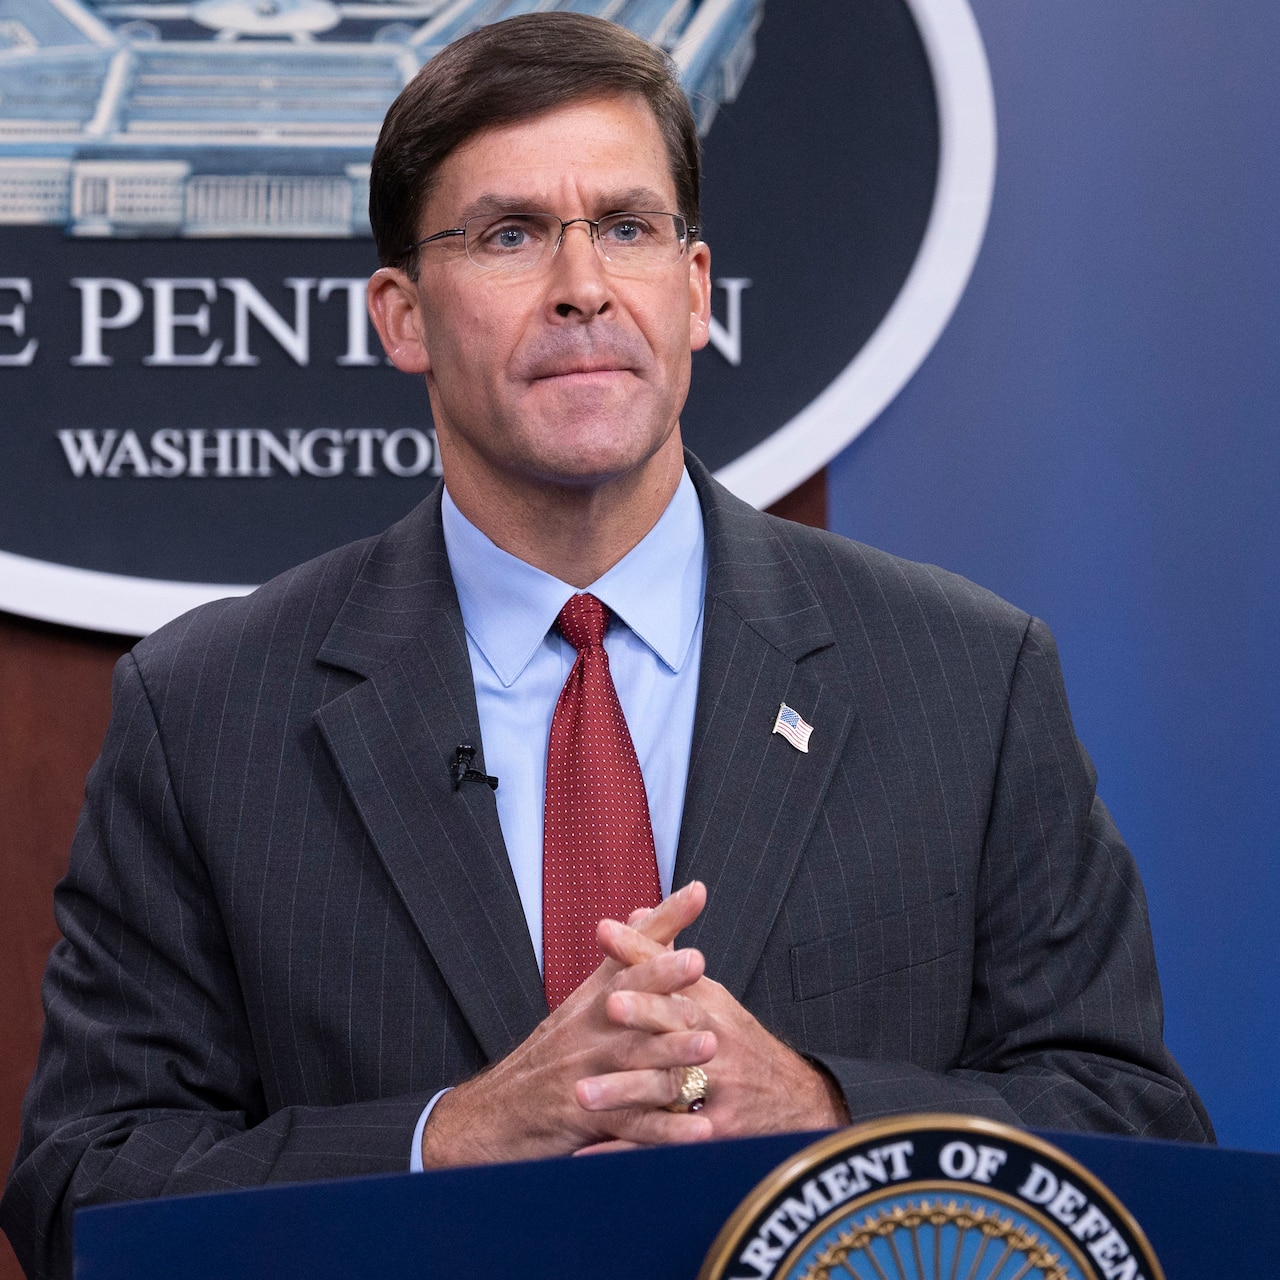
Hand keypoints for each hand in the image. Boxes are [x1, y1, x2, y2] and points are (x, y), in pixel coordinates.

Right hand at [420, 882, 715, 1166]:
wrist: (490, 1118)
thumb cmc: (548, 1059)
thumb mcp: (579, 1007)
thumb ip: (619, 962)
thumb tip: (643, 909)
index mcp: (592, 999)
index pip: (631, 951)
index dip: (661, 923)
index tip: (696, 893)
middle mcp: (588, 1028)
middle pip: (629, 995)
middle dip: (663, 976)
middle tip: (697, 962)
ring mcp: (585, 1072)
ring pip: (633, 1057)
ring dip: (672, 1051)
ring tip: (708, 1046)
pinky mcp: (583, 1118)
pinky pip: (630, 1123)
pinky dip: (666, 1129)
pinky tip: (699, 1131)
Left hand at [585, 906, 849, 1144]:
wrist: (794, 1102)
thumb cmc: (735, 1040)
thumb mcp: (708, 993)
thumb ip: (663, 957)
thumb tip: (632, 910)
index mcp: (709, 1005)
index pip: (672, 973)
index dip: (641, 954)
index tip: (606, 933)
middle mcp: (716, 1043)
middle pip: (679, 1025)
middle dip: (644, 1014)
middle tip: (608, 1006)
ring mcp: (719, 1090)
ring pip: (669, 1089)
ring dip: (625, 1092)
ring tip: (581, 1095)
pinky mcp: (715, 1135)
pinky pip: (665, 1145)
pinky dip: (627, 1151)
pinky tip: (588, 1152)